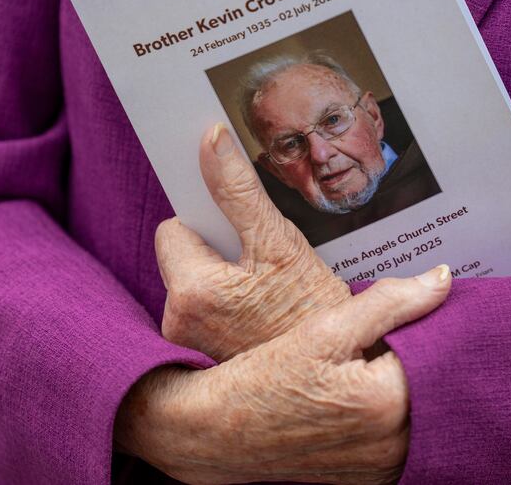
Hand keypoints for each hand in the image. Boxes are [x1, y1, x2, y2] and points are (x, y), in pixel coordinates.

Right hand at [115, 265, 450, 484]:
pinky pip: (395, 434)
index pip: (433, 350)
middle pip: (425, 382)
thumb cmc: (264, 379)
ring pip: (412, 408)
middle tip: (375, 338)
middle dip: (409, 354)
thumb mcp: (327, 329)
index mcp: (389, 403)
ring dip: (398, 382)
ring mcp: (382, 466)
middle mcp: (393, 444)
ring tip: (358, 365)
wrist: (219, 429)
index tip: (402, 311)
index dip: (418, 325)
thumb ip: (390, 302)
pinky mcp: (370, 476)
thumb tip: (440, 280)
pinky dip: (385, 411)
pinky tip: (353, 392)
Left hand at [155, 123, 349, 361]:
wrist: (336, 370)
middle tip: (258, 256)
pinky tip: (259, 301)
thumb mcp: (280, 242)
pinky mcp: (202, 351)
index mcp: (190, 292)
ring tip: (264, 282)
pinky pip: (204, 304)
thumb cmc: (313, 310)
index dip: (207, 220)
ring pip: (194, 278)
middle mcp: (178, 321)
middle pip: (182, 255)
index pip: (173, 230)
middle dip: (215, 247)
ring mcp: (189, 340)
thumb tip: (211, 140)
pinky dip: (226, 295)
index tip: (233, 221)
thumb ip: (239, 190)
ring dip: (221, 270)